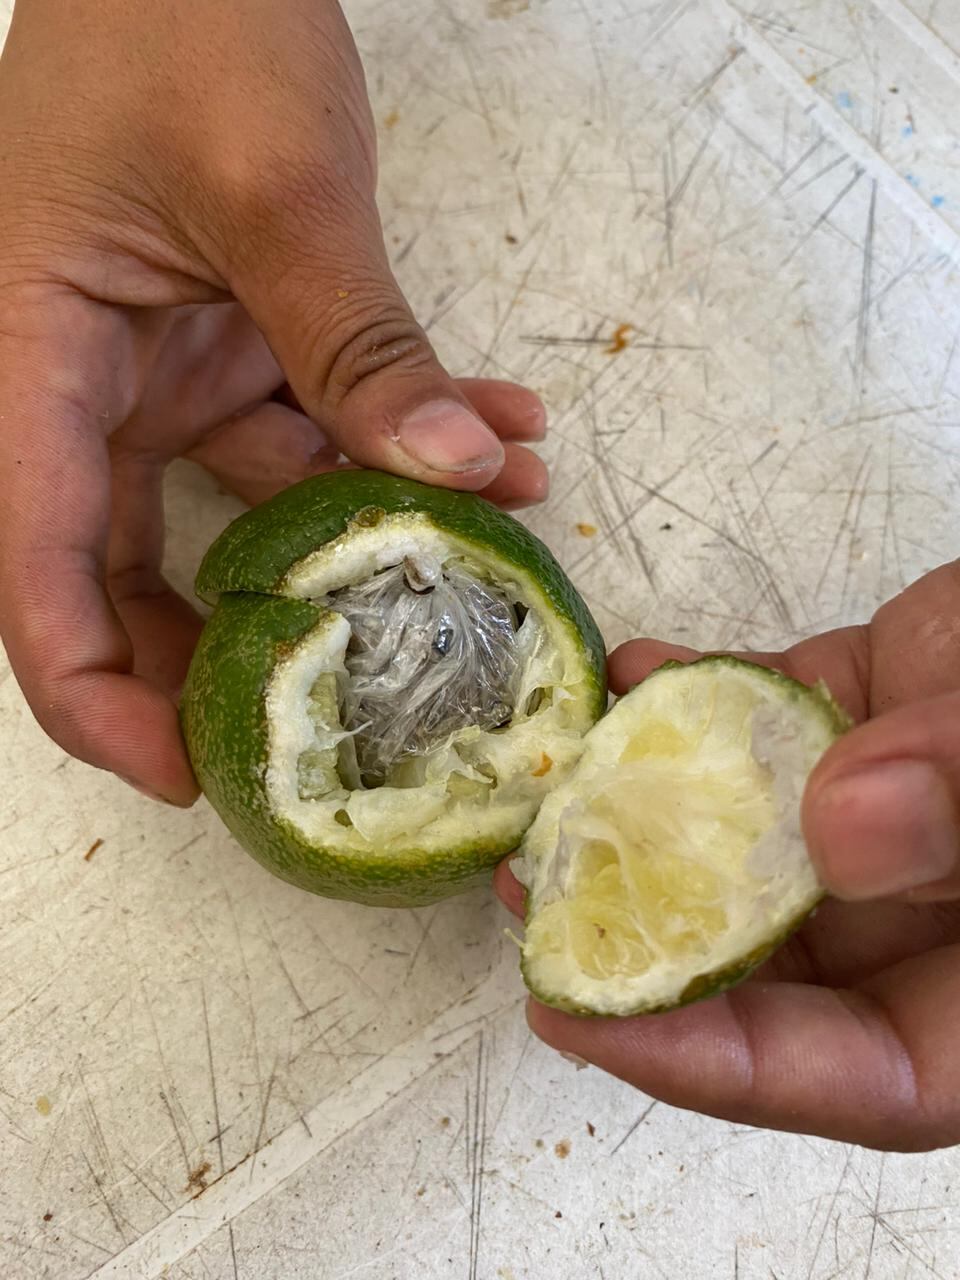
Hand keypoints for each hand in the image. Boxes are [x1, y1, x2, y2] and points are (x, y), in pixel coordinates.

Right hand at [0, 0, 546, 804]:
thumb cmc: (181, 14)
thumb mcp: (274, 186)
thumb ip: (356, 342)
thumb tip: (453, 472)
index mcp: (27, 367)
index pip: (36, 576)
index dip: (98, 697)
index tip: (188, 777)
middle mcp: (78, 389)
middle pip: (129, 576)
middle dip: (242, 649)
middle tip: (356, 704)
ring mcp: (159, 370)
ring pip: (246, 507)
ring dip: (369, 525)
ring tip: (495, 520)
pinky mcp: (230, 341)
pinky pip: (309, 422)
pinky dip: (395, 430)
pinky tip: (500, 430)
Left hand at [496, 560, 959, 1150]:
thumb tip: (836, 830)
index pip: (856, 1076)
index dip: (719, 1065)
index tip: (590, 1019)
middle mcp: (927, 922)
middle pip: (768, 963)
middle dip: (638, 939)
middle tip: (532, 900)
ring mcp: (883, 821)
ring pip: (744, 841)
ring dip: (640, 815)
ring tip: (551, 790)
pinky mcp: (857, 725)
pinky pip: (760, 721)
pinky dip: (691, 697)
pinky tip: (633, 668)